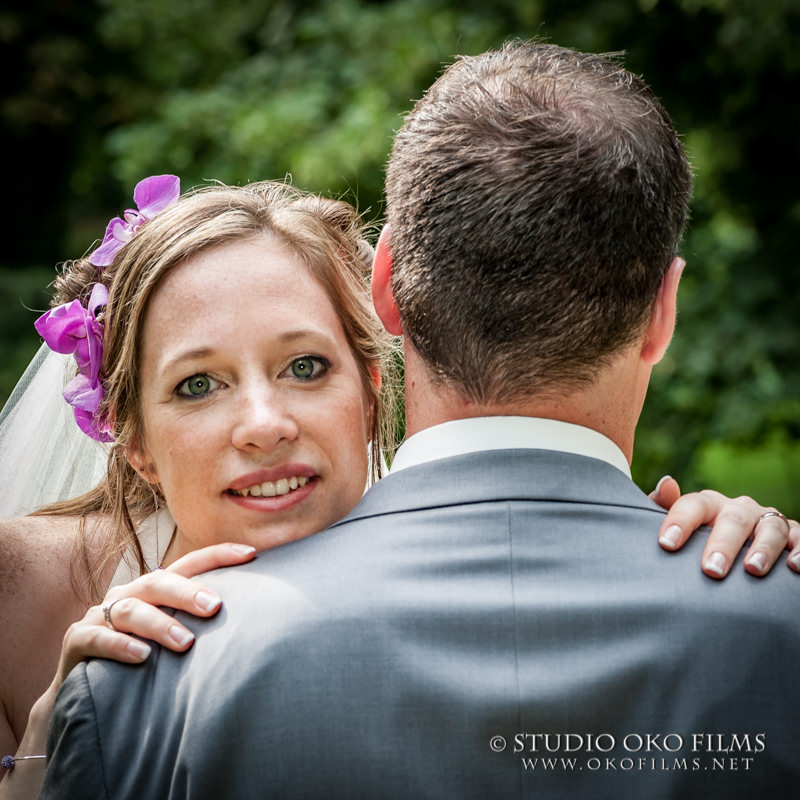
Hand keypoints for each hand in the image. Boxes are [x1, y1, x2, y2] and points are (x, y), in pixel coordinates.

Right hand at [55, 542, 255, 683]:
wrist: (84, 690)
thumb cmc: (142, 658)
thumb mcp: (171, 636)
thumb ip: (200, 624)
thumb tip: (257, 622)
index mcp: (155, 588)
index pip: (189, 564)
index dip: (218, 555)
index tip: (251, 554)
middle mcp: (129, 594)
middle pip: (160, 582)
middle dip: (188, 592)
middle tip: (215, 607)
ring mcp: (102, 615)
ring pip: (132, 610)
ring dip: (160, 624)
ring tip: (185, 643)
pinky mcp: (78, 641)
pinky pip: (98, 639)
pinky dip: (120, 646)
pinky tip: (142, 656)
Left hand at [650, 477, 798, 578]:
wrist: (736, 554)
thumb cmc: (698, 542)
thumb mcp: (679, 528)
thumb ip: (664, 508)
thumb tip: (666, 482)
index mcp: (710, 505)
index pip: (694, 505)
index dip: (680, 521)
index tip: (666, 544)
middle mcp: (740, 510)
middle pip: (733, 518)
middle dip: (723, 544)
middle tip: (711, 569)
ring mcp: (768, 522)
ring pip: (770, 527)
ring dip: (763, 548)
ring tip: (753, 570)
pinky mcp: (794, 536)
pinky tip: (794, 566)